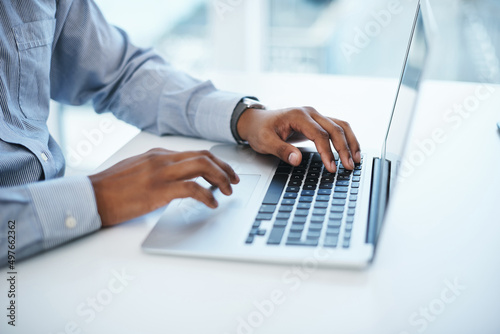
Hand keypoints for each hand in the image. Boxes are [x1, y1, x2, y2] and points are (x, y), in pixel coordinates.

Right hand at [89, 149, 239, 226]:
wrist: (90, 197)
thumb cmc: (111, 188)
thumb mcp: (137, 171)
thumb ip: (158, 170)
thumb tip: (178, 180)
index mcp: (158, 154)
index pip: (195, 153)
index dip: (215, 162)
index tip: (225, 172)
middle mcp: (162, 159)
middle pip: (204, 156)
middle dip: (224, 168)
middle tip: (234, 181)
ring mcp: (160, 172)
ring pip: (202, 166)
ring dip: (220, 178)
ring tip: (227, 191)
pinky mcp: (158, 190)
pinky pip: (192, 188)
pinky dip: (207, 195)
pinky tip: (211, 204)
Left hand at [237, 107, 360, 171]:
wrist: (257, 121)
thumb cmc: (260, 130)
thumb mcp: (265, 142)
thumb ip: (282, 150)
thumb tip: (297, 160)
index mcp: (298, 116)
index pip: (320, 134)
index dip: (327, 152)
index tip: (332, 167)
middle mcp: (310, 113)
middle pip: (335, 128)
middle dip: (344, 148)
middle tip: (349, 166)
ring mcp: (315, 116)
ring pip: (340, 125)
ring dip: (351, 142)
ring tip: (356, 159)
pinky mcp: (318, 122)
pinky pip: (337, 127)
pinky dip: (346, 138)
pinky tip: (352, 151)